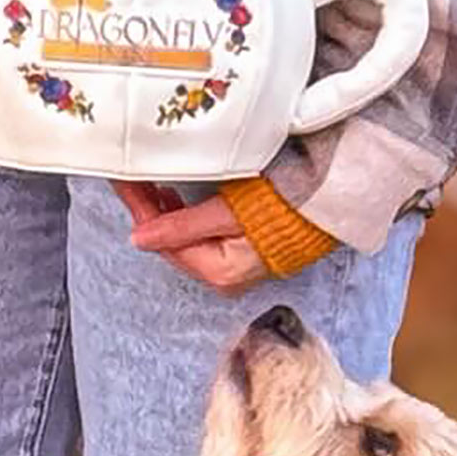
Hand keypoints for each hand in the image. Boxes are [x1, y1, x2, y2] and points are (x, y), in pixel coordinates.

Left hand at [111, 180, 276, 293]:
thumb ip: (182, 226)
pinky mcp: (245, 249)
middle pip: (172, 243)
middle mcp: (225, 276)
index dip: (141, 210)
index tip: (125, 182)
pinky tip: (179, 197)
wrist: (330, 199)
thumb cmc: (287, 206)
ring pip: (185, 238)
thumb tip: (140, 238)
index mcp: (219, 273)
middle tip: (132, 178)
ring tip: (152, 183)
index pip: (164, 242)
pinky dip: (186, 214)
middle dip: (150, 211)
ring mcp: (235, 264)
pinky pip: (203, 234)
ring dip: (166, 211)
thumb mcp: (227, 213)